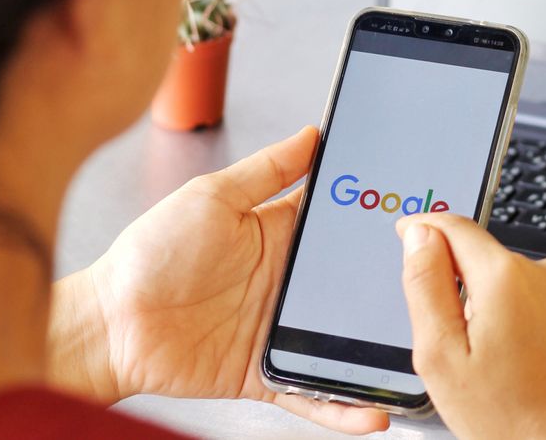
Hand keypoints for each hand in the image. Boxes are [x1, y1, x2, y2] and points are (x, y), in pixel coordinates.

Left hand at [49, 127, 388, 434]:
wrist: (111, 323)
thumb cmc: (150, 255)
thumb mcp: (212, 197)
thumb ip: (267, 169)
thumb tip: (310, 134)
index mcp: (277, 235)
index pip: (335, 224)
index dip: (371, 219)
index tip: (411, 213)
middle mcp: (284, 282)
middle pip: (349, 284)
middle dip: (388, 284)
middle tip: (434, 282)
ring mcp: (278, 329)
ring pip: (341, 342)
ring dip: (375, 351)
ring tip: (416, 351)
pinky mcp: (266, 372)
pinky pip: (313, 393)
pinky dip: (342, 407)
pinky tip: (372, 411)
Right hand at [397, 213, 545, 439]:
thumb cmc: (513, 422)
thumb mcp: (442, 358)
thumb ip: (426, 286)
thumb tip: (421, 236)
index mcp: (506, 279)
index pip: (456, 228)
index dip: (429, 231)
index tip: (416, 233)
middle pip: (496, 265)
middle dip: (480, 297)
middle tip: (479, 352)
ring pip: (535, 287)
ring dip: (521, 313)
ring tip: (522, 366)